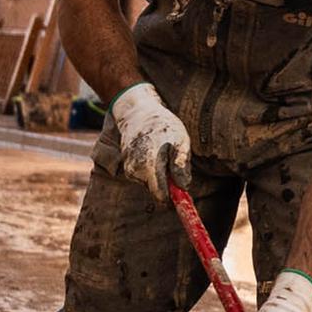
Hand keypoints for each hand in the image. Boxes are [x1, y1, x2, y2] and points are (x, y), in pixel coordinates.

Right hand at [102, 82, 190, 196]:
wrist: (137, 112)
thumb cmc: (162, 125)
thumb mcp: (180, 140)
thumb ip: (181, 164)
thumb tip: (183, 186)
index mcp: (149, 166)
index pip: (161, 196)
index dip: (174, 200)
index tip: (184, 199)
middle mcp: (135, 171)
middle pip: (157, 192)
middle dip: (169, 185)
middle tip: (176, 167)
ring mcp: (129, 170)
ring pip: (151, 184)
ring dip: (161, 175)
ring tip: (163, 153)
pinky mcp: (127, 168)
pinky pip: (145, 177)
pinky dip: (152, 170)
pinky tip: (153, 153)